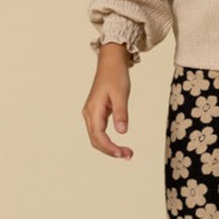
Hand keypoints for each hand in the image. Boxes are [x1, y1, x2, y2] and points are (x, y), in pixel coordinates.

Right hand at [83, 44, 133, 158]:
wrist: (110, 63)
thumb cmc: (116, 76)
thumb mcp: (121, 94)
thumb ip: (121, 113)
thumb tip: (122, 132)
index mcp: (93, 110)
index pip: (98, 136)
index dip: (109, 148)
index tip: (122, 154)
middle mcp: (89, 114)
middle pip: (96, 140)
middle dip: (110, 151)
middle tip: (129, 155)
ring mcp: (91, 114)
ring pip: (97, 137)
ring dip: (110, 147)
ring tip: (126, 152)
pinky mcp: (97, 113)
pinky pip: (99, 132)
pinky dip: (109, 140)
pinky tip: (119, 144)